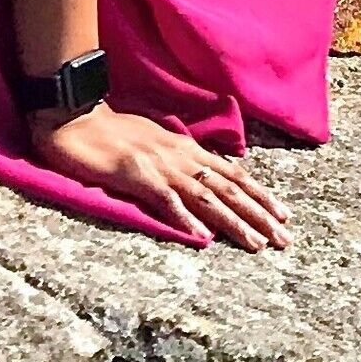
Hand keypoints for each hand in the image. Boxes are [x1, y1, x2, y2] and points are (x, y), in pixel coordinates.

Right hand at [33, 106, 290, 250]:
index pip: (234, 175)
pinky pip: (167, 201)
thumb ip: (179, 157)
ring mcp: (161, 167)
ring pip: (208, 198)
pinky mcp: (137, 176)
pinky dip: (186, 219)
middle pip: (230, 189)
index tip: (283, 215)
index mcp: (187, 149)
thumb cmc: (111, 132)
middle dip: (260, 215)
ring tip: (257, 244)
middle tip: (284, 239)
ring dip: (234, 223)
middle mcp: (182, 157)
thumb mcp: (154, 142)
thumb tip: (202, 173)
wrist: (75, 117)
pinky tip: (202, 239)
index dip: (260, 195)